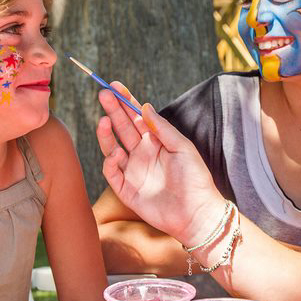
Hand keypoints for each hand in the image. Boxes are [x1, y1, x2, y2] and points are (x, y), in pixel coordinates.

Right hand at [94, 82, 225, 246]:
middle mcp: (142, 153)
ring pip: (112, 148)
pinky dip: (110, 162)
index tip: (115, 86)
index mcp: (156, 141)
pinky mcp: (126, 190)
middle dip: (112, 110)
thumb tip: (144, 106)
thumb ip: (162, 128)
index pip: (136, 117)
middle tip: (103, 93)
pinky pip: (112, 173)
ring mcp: (132, 171)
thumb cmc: (195, 180)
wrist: (196, 214)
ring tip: (103, 121)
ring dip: (106, 134)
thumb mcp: (182, 148)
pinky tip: (115, 154)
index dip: (126, 101)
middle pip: (122, 127)